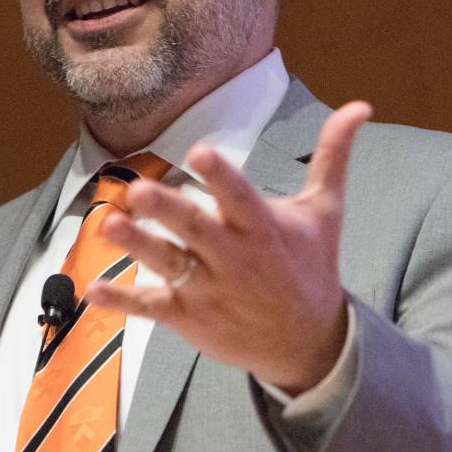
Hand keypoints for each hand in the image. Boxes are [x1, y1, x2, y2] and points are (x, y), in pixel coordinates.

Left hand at [87, 101, 371, 393]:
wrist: (309, 345)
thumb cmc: (311, 267)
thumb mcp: (325, 211)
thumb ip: (332, 156)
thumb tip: (360, 106)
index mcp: (262, 227)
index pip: (240, 197)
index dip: (221, 176)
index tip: (199, 153)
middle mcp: (233, 258)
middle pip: (195, 229)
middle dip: (167, 211)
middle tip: (138, 191)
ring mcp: (209, 289)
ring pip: (167, 264)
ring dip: (136, 245)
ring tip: (109, 224)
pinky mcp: (189, 316)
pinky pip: (152, 307)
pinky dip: (122, 301)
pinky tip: (92, 290)